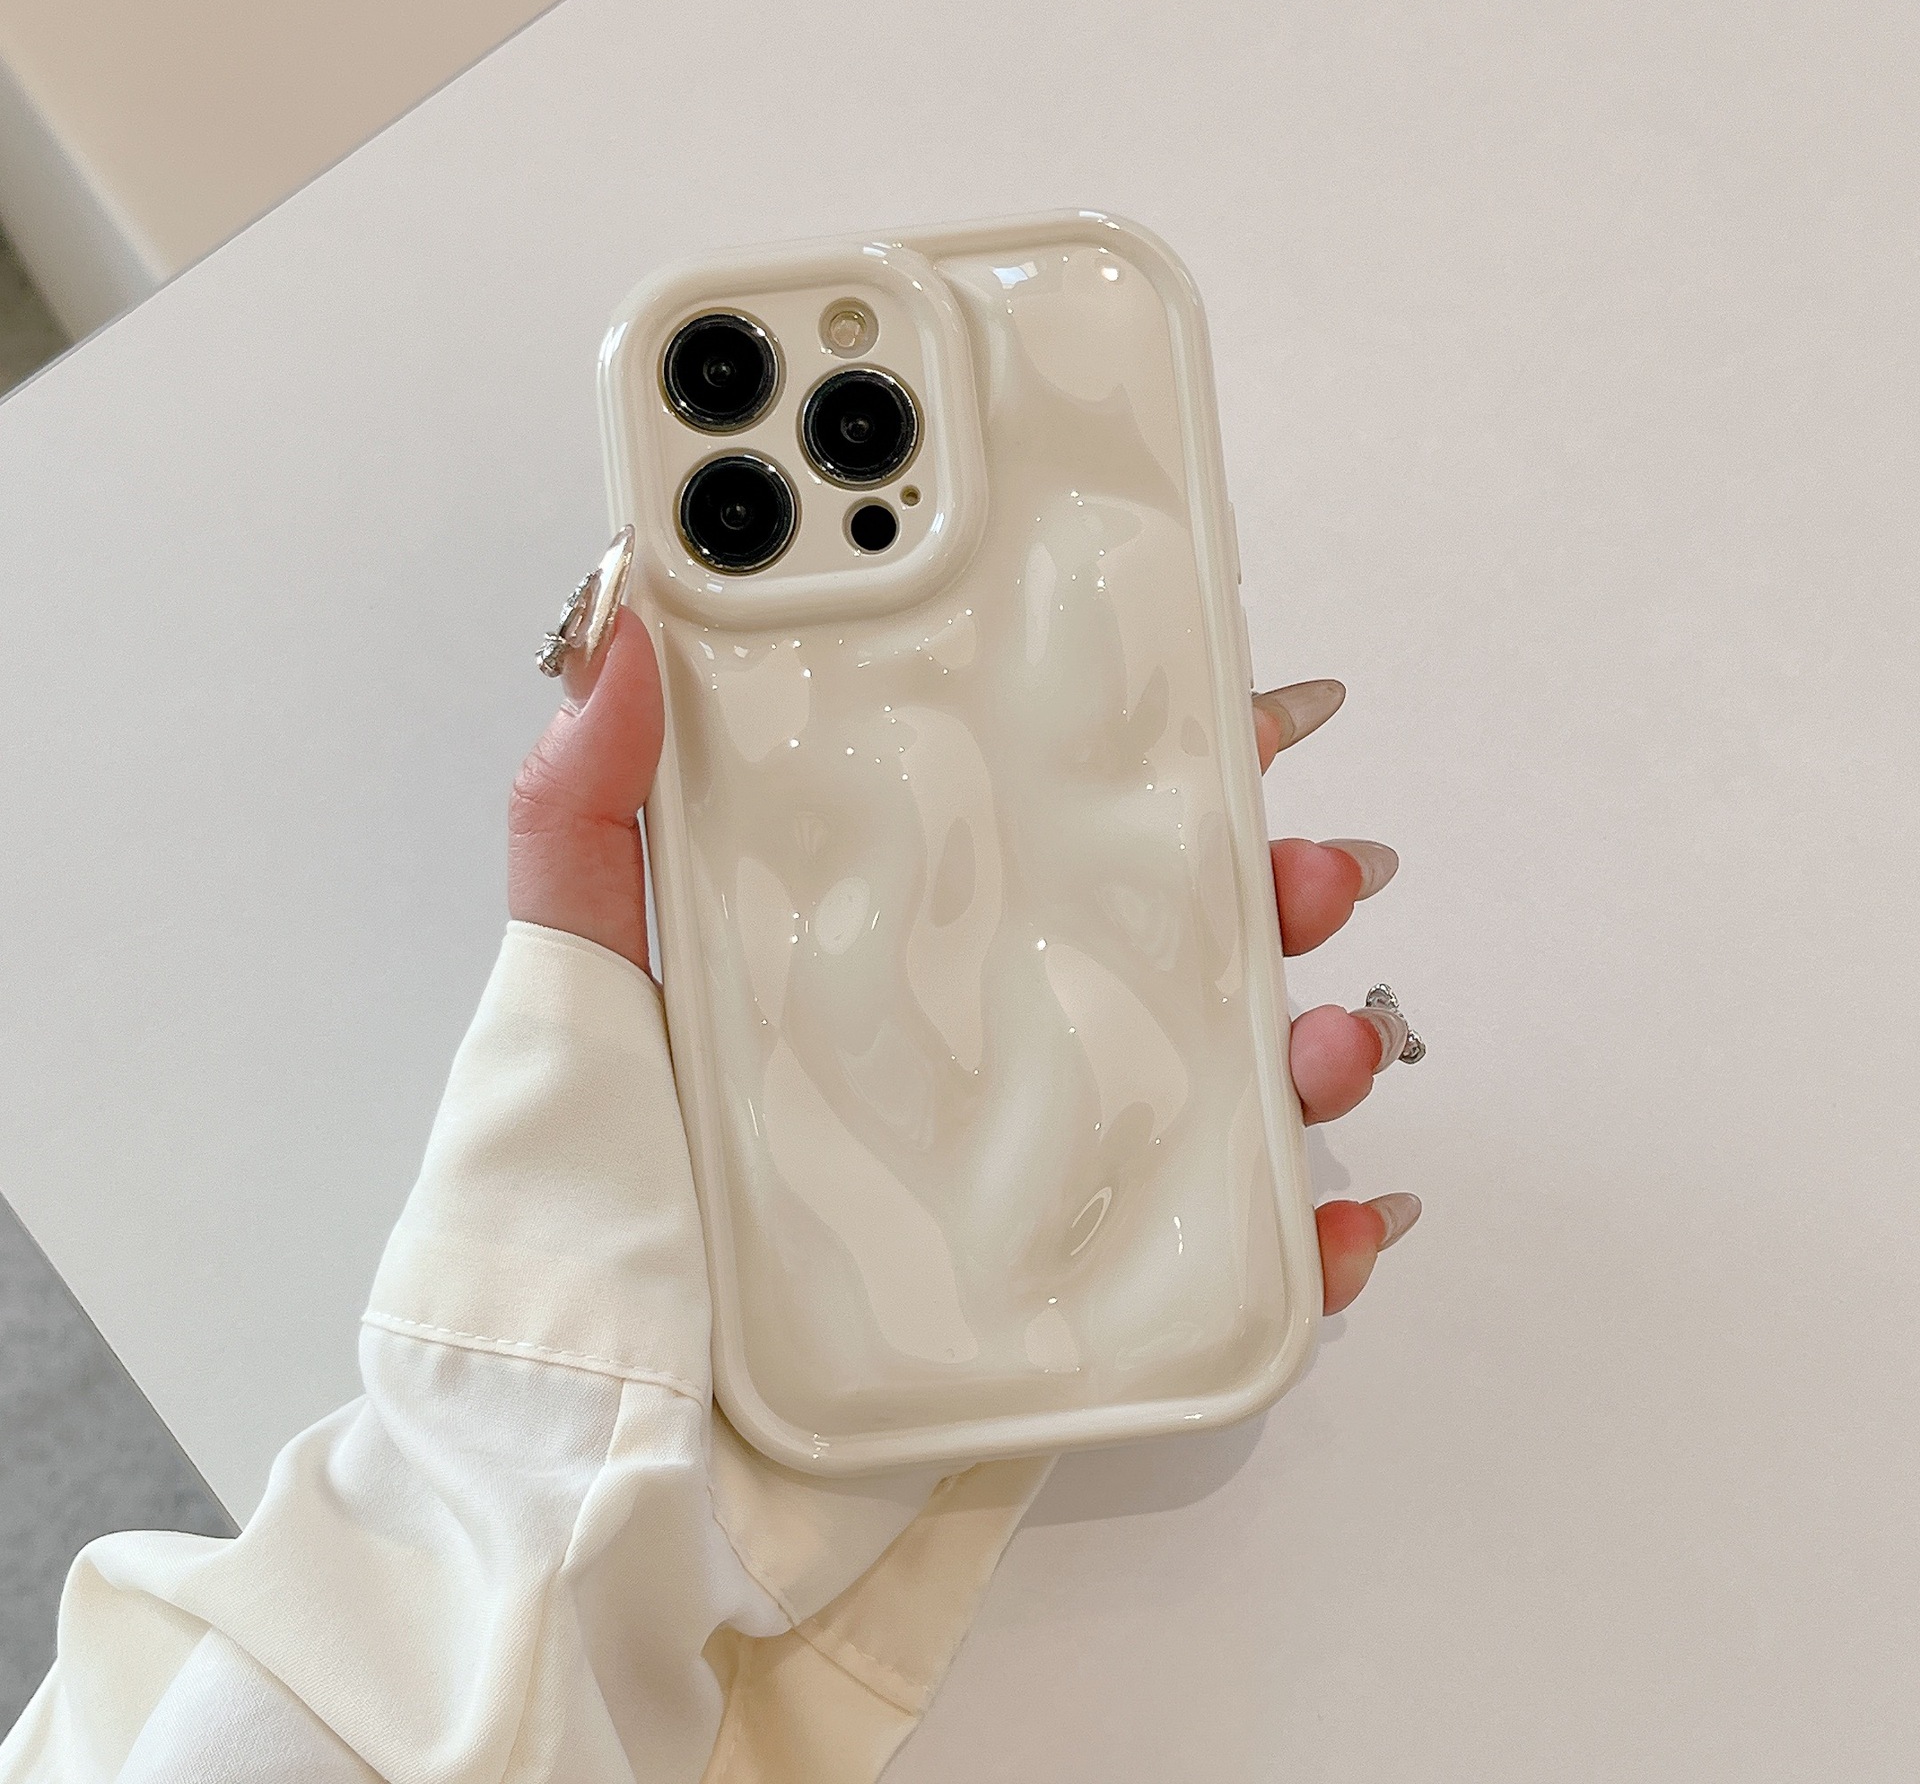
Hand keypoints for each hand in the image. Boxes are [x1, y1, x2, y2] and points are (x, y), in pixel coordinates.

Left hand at [510, 606, 1420, 1316]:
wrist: (608, 1473)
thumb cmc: (587, 1224)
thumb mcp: (576, 992)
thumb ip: (582, 817)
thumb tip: (626, 620)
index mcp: (878, 956)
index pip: (1029, 826)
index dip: (1139, 762)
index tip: (1230, 700)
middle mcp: (971, 1049)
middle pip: (1157, 942)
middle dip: (1266, 888)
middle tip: (1312, 863)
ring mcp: (1029, 1174)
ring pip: (1215, 1087)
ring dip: (1310, 1048)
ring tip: (1330, 1039)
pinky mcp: (1065, 1301)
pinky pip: (1220, 1269)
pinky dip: (1308, 1245)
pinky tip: (1347, 1219)